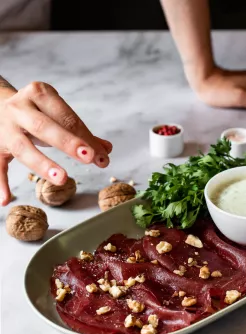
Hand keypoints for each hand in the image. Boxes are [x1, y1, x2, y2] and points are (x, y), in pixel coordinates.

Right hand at [0, 81, 111, 205]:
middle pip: (44, 127)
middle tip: (88, 158)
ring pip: (22, 147)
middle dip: (68, 142)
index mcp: (39, 94)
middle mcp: (20, 108)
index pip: (66, 117)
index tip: (101, 156)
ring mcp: (4, 127)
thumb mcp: (57, 114)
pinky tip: (6, 200)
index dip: (85, 137)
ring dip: (42, 164)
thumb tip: (106, 150)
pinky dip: (0, 183)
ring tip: (61, 179)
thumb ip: (82, 133)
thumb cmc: (36, 112)